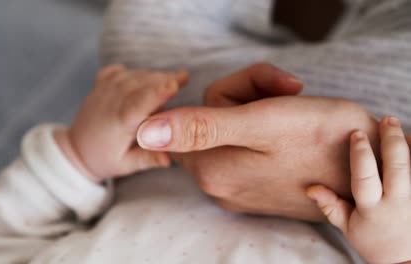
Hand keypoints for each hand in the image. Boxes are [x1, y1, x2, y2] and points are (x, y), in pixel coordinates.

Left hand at [55, 65, 187, 181]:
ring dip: (152, 74)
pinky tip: (146, 77)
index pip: (138, 103)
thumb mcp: (127, 165)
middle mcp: (109, 103)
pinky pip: (119, 71)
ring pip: (131, 75)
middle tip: (184, 77)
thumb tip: (169, 159)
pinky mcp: (99, 86)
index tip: (175, 84)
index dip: (157, 92)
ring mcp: (102, 91)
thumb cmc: (105, 160)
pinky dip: (135, 71)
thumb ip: (148, 159)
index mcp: (118, 123)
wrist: (76, 150)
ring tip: (173, 77)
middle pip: (140, 84)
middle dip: (163, 78)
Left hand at [136, 63, 378, 220]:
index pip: (193, 113)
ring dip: (259, 112)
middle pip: (211, 122)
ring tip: (296, 113)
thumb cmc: (322, 136)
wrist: (372, 167)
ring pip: (231, 133)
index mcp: (211, 168)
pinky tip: (294, 135)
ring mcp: (238, 190)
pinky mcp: (256, 189)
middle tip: (287, 96)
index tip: (265, 94)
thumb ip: (199, 127)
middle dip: (247, 99)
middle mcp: (218, 185)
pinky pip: (246, 150)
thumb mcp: (260, 121)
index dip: (232, 93)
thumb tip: (143, 133)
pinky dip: (266, 133)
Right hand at [307, 117, 410, 263]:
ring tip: (404, 129)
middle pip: (397, 167)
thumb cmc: (375, 243)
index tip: (356, 134)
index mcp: (372, 208)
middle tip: (388, 120)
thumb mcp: (348, 228)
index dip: (361, 154)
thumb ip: (330, 206)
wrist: (407, 262)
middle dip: (392, 140)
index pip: (365, 177)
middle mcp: (397, 202)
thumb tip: (310, 187)